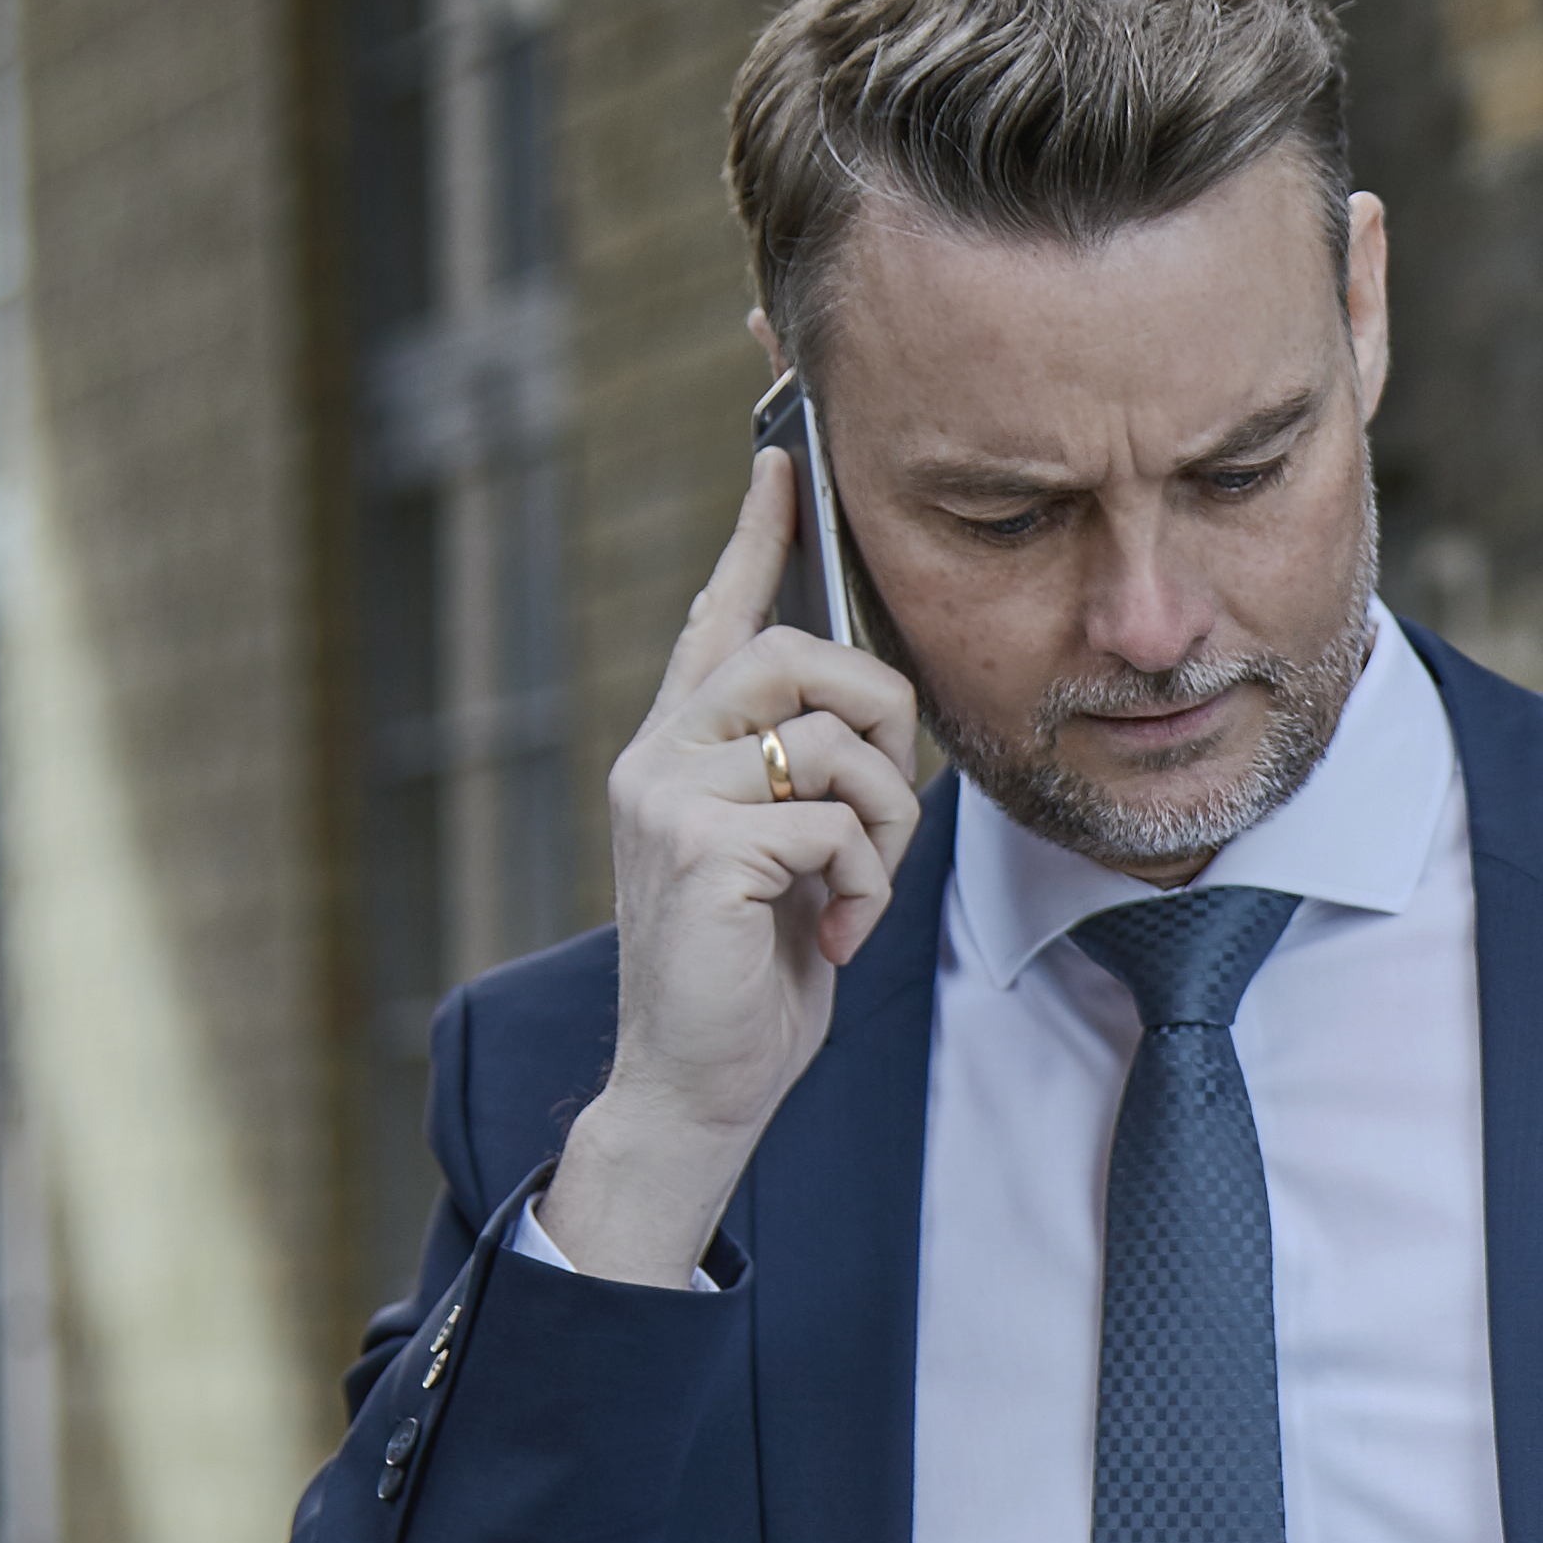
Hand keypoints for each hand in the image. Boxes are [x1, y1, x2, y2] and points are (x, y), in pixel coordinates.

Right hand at [551, 447, 927, 1282]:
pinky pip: (834, 824)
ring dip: (882, 827)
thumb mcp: (789, 851)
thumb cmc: (755, 968)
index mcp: (680, 744)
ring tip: (850, 891)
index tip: (781, 460)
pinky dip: (862, 885)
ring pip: (835, 743)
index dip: (756, 537)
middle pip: (805, 657)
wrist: (698, 1081)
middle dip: (883, 724)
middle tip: (882, 811)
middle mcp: (659, 753)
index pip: (720, 616)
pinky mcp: (696, 848)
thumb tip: (877, 712)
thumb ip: (809, 773)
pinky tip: (829, 934)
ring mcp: (668, 796)